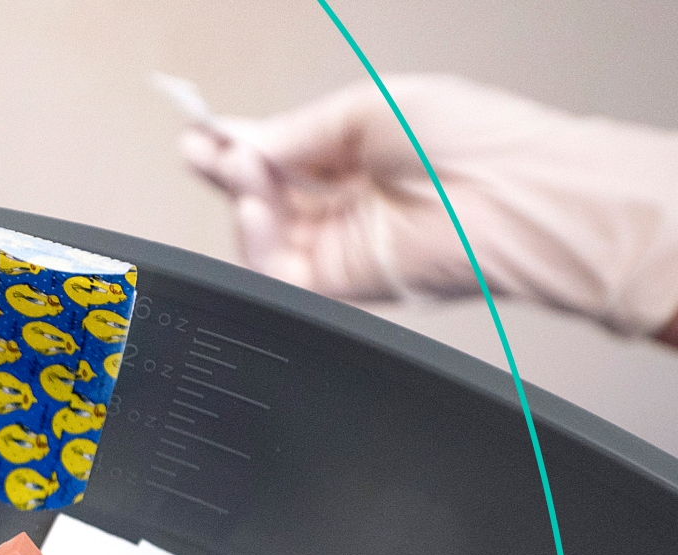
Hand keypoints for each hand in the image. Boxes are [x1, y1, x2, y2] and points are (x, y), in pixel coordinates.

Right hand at [179, 74, 677, 337]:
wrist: (516, 197)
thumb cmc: (476, 142)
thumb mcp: (369, 105)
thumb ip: (298, 130)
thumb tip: (244, 143)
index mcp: (359, 151)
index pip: (281, 150)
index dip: (238, 142)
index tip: (203, 131)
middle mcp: (348, 200)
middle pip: (264, 192)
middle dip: (228, 168)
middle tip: (207, 149)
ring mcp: (343, 243)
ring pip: (263, 233)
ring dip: (242, 198)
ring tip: (241, 169)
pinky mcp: (341, 285)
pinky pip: (277, 273)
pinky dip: (256, 243)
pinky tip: (257, 208)